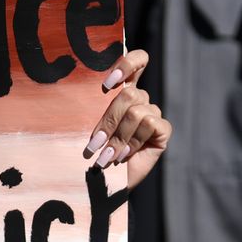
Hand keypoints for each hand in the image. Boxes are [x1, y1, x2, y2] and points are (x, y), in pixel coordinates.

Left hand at [82, 49, 171, 188]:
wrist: (104, 181)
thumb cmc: (92, 149)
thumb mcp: (88, 122)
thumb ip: (91, 99)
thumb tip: (79, 80)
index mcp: (123, 88)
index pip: (138, 60)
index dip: (127, 63)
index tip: (107, 84)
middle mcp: (140, 98)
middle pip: (130, 93)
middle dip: (109, 120)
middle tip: (96, 143)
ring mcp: (153, 113)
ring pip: (137, 112)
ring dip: (118, 138)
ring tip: (107, 156)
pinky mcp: (163, 130)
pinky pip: (150, 125)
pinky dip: (134, 141)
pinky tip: (125, 155)